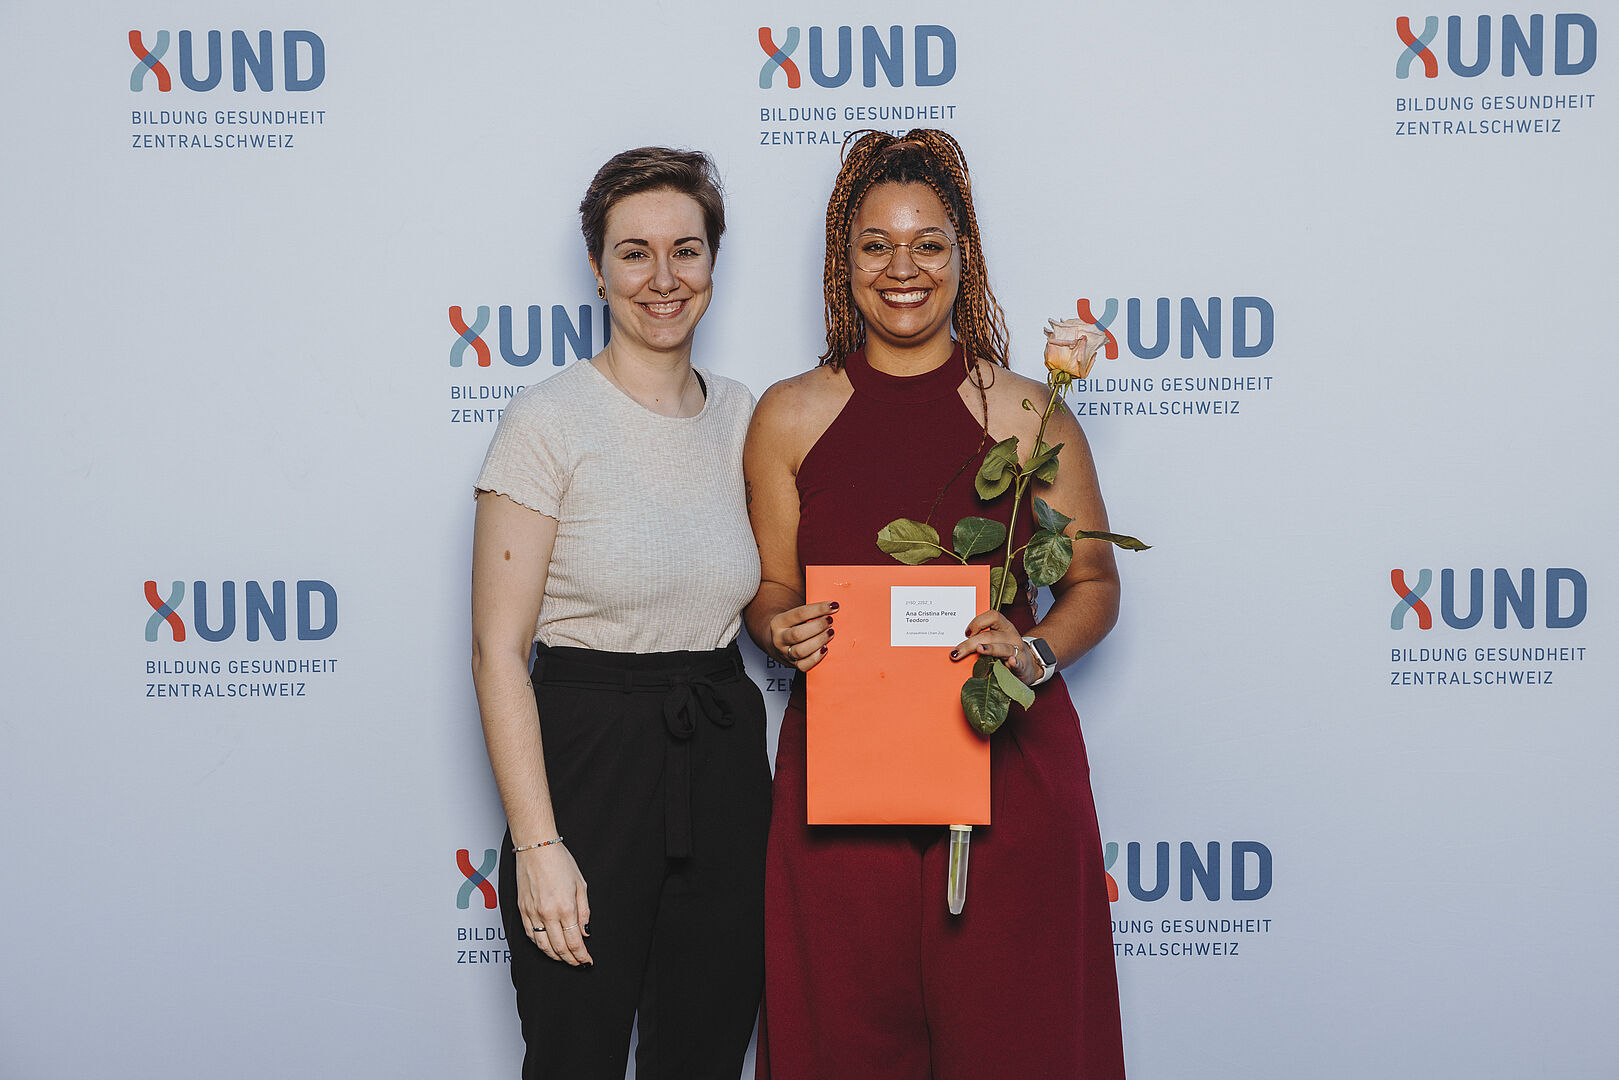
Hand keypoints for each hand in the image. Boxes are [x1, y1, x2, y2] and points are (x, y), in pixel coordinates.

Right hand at [515, 843, 592, 965]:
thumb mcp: (580, 884)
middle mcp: (547, 914)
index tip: (587, 961)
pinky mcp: (522, 910)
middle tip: (578, 963)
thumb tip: (585, 932)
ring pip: (542, 946)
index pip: (574, 942)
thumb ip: (584, 911)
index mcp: (565, 908)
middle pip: (559, 948)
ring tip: (565, 958)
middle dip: (570, 960)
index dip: (581, 956)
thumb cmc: (559, 861)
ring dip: (555, 956)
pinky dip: (539, 946)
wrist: (535, 847)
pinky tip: (547, 947)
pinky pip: (530, 936)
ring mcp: (532, 913)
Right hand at [769, 600, 836, 671]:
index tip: (833, 606)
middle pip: (798, 634)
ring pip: (801, 651)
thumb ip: (810, 610)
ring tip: (830, 633)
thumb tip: (831, 605)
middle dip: (818, 626)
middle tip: (830, 621)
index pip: (800, 614)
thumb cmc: (791, 625)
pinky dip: (816, 658)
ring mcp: (785, 653)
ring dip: (819, 641)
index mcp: (779, 622)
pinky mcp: (792, 664)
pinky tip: (825, 649)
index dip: (818, 609)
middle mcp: (779, 638)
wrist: (774, 640)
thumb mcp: (793, 614)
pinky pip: (804, 665)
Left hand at [950, 610, 1038, 685]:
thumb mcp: (996, 641)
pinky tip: (1010, 663)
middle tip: (957, 652)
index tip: (966, 633)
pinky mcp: (1022, 666)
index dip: (978, 622)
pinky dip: (1014, 663)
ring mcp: (1017, 651)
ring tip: (979, 650)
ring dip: (990, 649)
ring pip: (1003, 648)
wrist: (1027, 665)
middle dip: (971, 643)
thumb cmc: (1005, 652)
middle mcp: (1011, 636)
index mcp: (1004, 627)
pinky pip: (1018, 663)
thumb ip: (981, 640)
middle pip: (991, 636)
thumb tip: (957, 647)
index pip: (993, 616)